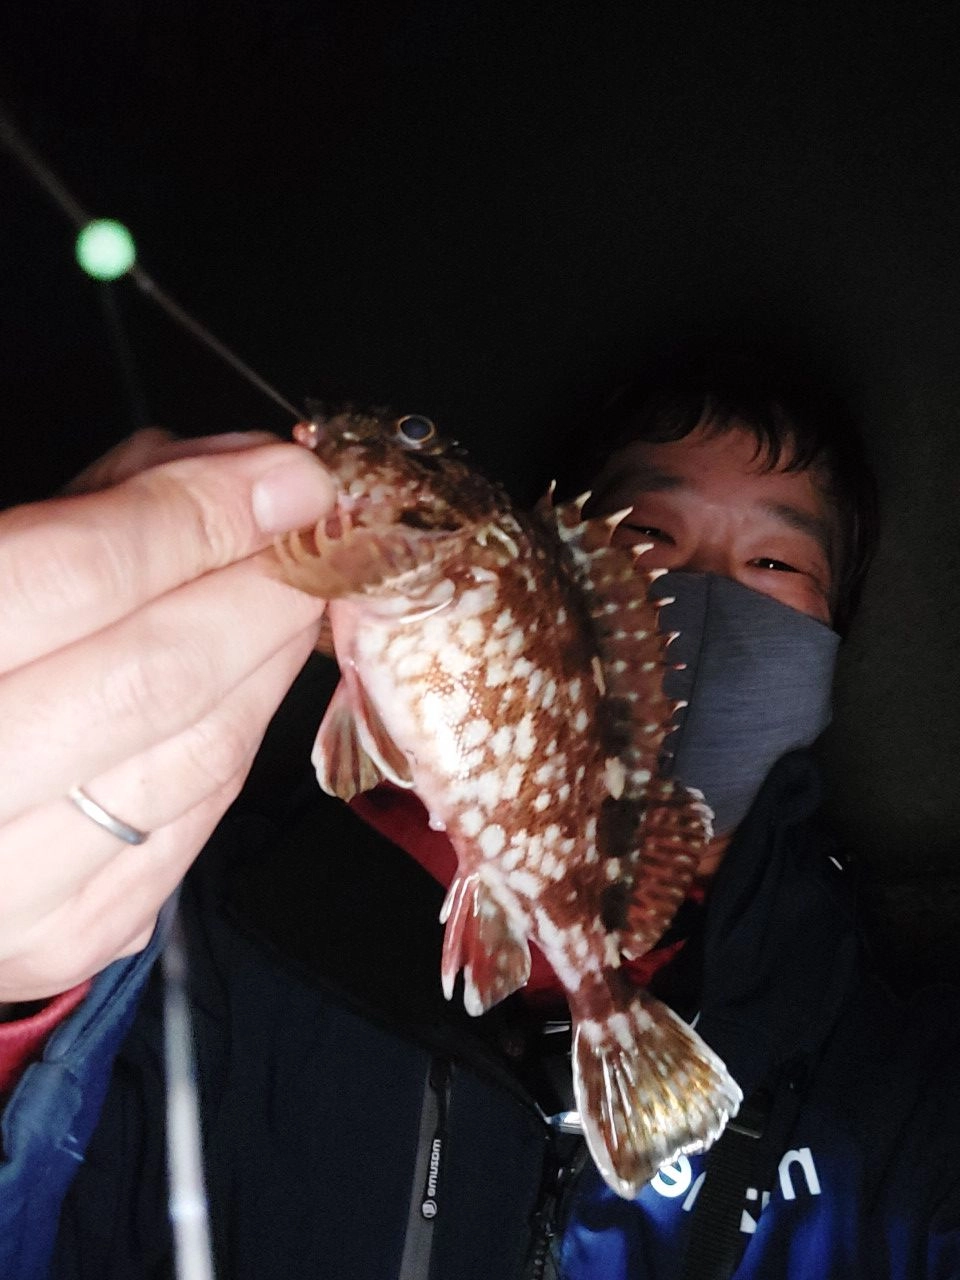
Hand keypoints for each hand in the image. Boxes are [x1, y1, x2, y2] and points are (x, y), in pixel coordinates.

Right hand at [0, 429, 335, 1002]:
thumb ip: (99, 510)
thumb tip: (247, 477)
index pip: (80, 576)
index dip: (206, 518)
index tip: (295, 482)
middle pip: (159, 675)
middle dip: (264, 594)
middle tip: (319, 545)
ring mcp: (10, 888)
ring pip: (199, 758)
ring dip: (269, 667)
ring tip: (290, 605)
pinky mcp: (68, 938)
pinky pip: (196, 825)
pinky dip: (235, 744)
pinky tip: (244, 689)